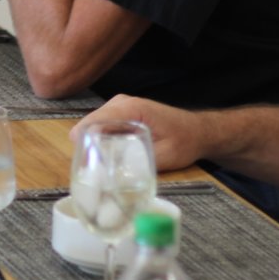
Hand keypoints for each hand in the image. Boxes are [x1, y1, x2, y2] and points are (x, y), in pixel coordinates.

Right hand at [71, 95, 206, 170]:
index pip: (96, 120)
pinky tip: (107, 155)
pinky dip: (101, 139)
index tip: (80, 161)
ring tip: (96, 165)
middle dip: (87, 144)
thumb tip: (114, 177)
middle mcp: (121, 102)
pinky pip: (103, 125)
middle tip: (88, 169)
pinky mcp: (121, 112)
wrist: (199, 131)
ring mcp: (120, 105)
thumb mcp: (165, 156)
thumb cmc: (185, 141)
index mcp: (131, 108)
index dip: (84, 140)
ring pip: (95, 124)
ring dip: (93, 142)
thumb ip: (139, 163)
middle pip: (91, 122)